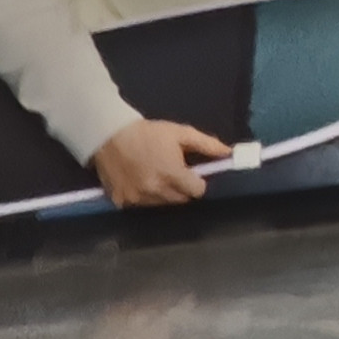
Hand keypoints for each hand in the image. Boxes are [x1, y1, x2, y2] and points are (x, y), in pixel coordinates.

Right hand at [91, 120, 228, 207]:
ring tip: (154, 175)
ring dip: (163, 194)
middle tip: (172, 173)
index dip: (197, 182)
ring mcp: (137, 198)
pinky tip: (139, 181)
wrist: (109, 135)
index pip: (197, 191)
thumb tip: (229, 153)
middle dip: (182, 189)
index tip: (192, 175)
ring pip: (162, 204)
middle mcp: (155, 190)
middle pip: (181, 200)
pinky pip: (141, 206)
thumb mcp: (180, 133)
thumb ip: (207, 144)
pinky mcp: (121, 201)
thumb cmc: (148, 133)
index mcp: (171, 174)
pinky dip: (144, 197)